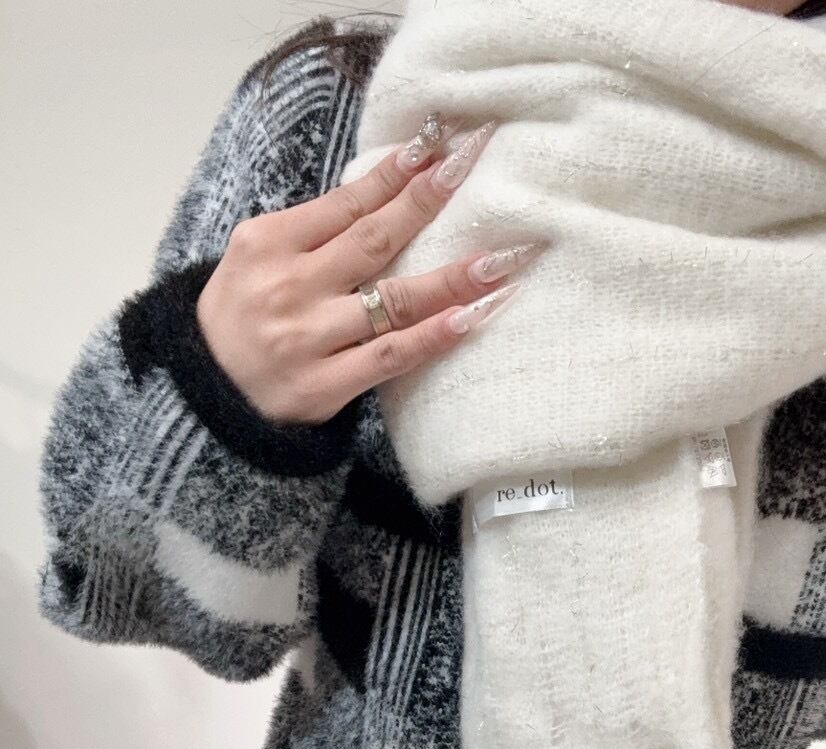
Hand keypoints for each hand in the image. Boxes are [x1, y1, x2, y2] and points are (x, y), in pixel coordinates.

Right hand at [196, 118, 541, 425]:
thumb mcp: (255, 261)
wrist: (203, 397)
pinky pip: (390, 356)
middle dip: (426, 202)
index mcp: (267, 243)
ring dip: (450, 279)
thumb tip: (380, 196)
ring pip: (392, 301)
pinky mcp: (323, 385)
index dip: (395, 175)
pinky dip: (432, 337)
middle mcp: (288, 286)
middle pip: (374, 240)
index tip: (437, 149)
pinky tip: (468, 318)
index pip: (345, 203)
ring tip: (498, 261)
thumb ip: (310, 234)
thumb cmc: (239, 321)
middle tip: (472, 171)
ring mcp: (307, 338)